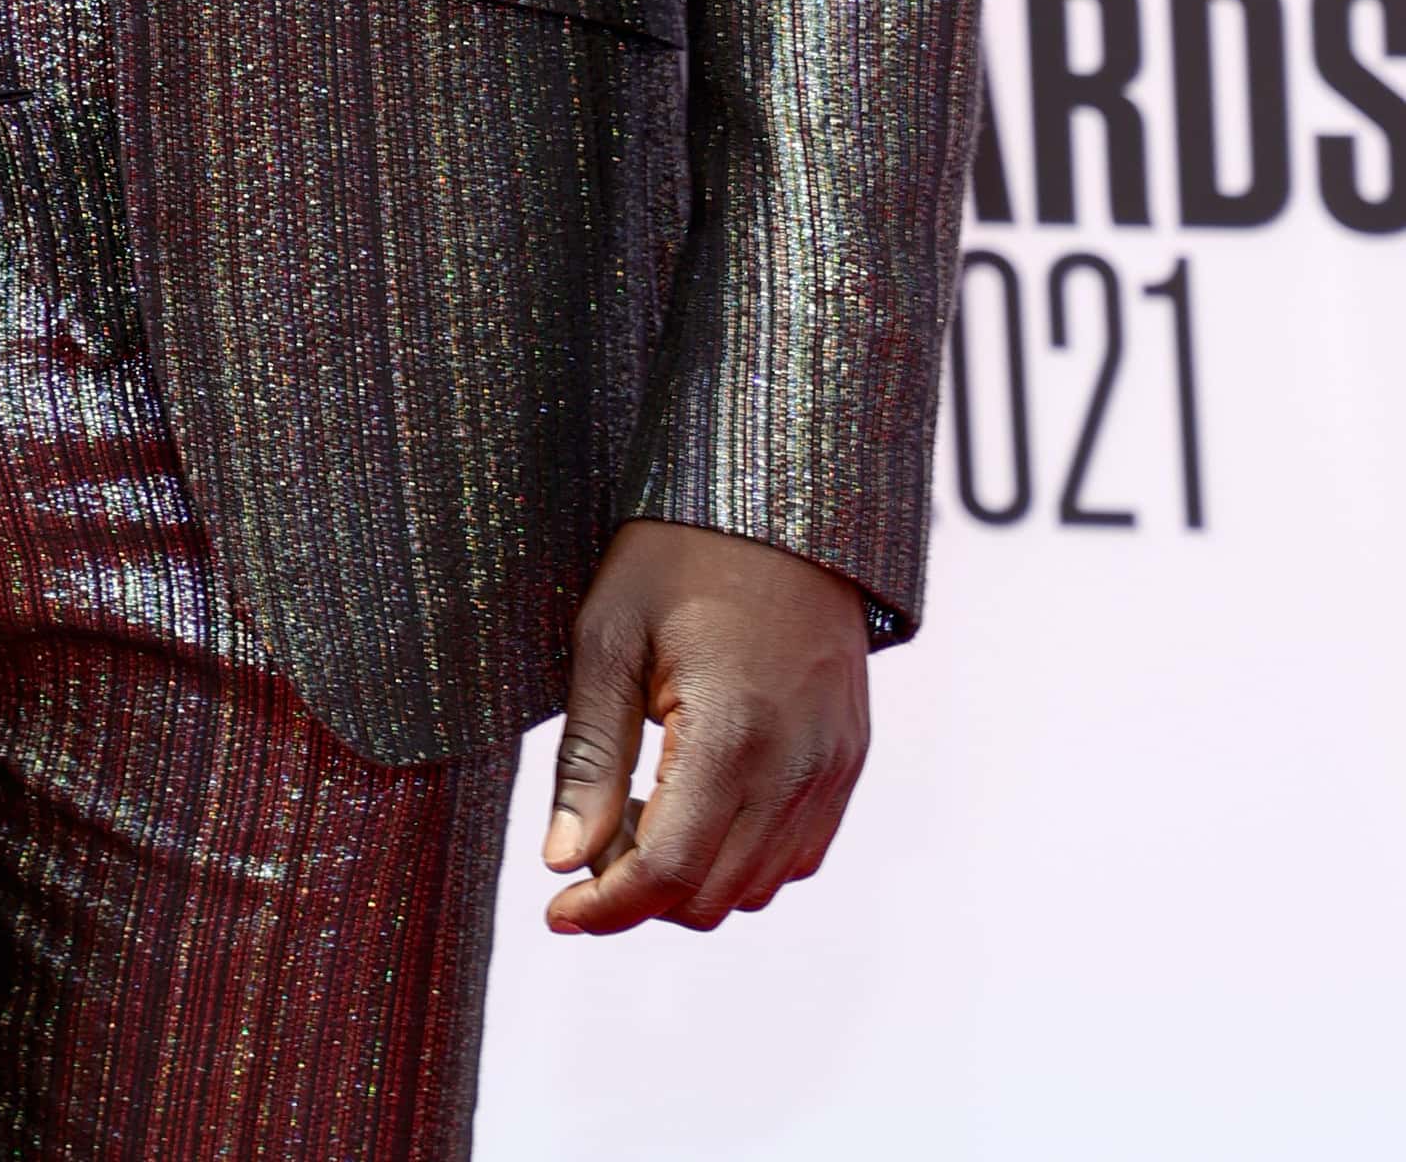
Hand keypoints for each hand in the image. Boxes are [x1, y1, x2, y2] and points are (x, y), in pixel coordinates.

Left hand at [540, 517, 867, 934]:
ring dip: (694, 877)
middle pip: (713, 896)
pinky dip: (745, 856)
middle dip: (642, 893)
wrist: (780, 496)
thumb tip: (560, 860)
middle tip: (594, 834)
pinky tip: (699, 798)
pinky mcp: (850, 756)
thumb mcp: (609, 638)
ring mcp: (834, 765)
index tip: (555, 910)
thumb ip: (588, 757)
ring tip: (644, 803)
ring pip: (760, 886)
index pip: (668, 872)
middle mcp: (797, 765)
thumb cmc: (678, 552)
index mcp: (732, 734)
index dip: (605, 908)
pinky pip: (800, 852)